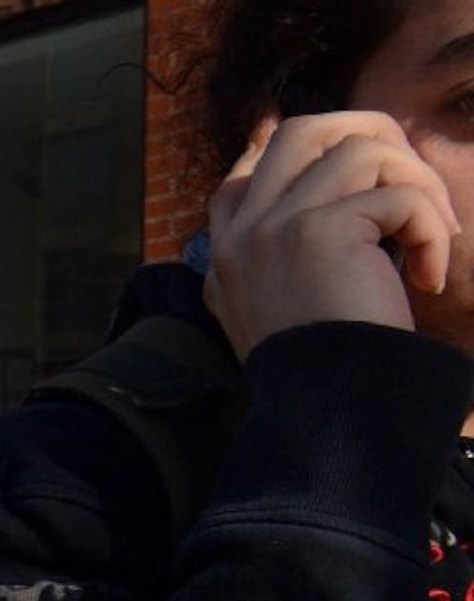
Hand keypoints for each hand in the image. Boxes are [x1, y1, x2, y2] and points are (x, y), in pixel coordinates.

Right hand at [206, 113, 459, 353]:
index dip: (297, 144)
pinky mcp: (317, 229)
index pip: (248, 169)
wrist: (323, 409)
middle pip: (305, 130)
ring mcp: (274, 225)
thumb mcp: (281, 306)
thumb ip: (282, 251)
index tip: (341, 146)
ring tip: (432, 238)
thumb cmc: (319, 367)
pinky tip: (429, 275)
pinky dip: (431, 232)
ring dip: (419, 186)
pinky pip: (399, 198)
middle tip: (410, 184)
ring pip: (364, 149)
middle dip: (374, 137)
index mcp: (229, 252)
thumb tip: (297, 189)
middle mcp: (242, 232)